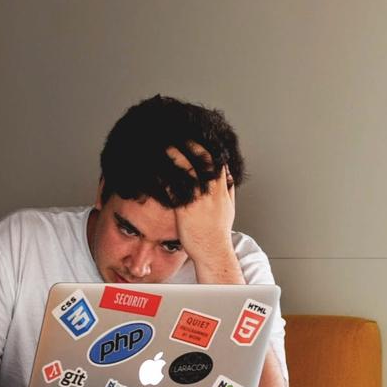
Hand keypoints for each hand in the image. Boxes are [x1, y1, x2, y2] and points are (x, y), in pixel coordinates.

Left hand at [166, 142, 236, 266]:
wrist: (213, 251)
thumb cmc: (218, 233)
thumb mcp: (229, 208)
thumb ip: (228, 190)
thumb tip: (229, 176)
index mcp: (222, 190)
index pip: (218, 162)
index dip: (208, 147)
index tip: (199, 138)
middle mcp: (212, 192)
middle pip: (204, 160)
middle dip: (192, 145)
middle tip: (180, 134)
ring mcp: (199, 200)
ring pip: (188, 170)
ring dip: (176, 155)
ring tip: (166, 145)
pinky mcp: (185, 209)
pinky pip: (174, 188)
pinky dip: (166, 176)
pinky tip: (156, 169)